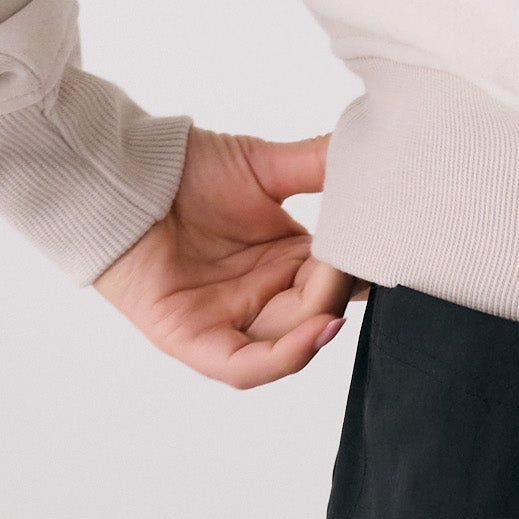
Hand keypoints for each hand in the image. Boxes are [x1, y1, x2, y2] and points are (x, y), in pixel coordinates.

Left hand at [92, 124, 369, 387]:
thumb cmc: (188, 170)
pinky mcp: (195, 341)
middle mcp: (265, 296)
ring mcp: (230, 322)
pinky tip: (316, 331)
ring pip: (290, 341)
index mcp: (288, 259)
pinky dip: (285, 357)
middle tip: (363, 258)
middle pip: (319, 308)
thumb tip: (378, 152)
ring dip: (320, 325)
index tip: (393, 240)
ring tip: (339, 298)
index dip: (364, 263)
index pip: (340, 274)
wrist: (125, 176)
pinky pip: (245, 366)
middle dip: (343, 289)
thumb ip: (321, 163)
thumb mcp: (268, 165)